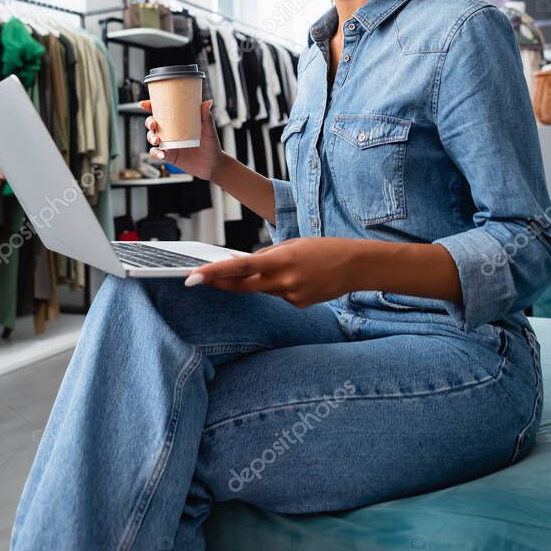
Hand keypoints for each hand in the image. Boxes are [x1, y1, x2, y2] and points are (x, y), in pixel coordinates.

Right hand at [143, 98, 224, 180]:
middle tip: (153, 124)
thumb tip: (208, 102)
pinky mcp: (169, 157)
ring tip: (157, 140)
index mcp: (178, 122)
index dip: (150, 107)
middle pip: (153, 124)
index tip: (144, 104)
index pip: (162, 112)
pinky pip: (157, 154)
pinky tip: (161, 154)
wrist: (213, 165)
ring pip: (152, 138)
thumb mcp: (209, 130)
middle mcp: (171, 132)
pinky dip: (156, 153)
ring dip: (151, 137)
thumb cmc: (211, 145)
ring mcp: (168, 144)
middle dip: (149, 123)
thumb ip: (207, 117)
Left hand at [184, 237, 359, 307]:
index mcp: (282, 260)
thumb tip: (240, 263)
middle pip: (242, 286)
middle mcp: (284, 281)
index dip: (215, 273)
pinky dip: (279, 284)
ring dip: (257, 280)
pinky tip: (300, 275)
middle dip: (219, 282)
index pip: (240, 268)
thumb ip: (265, 257)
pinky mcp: (298, 305)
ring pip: (261, 289)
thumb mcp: (292, 245)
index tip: (194, 275)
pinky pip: (279, 294)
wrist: (355, 266)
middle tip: (197, 278)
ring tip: (282, 264)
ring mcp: (291, 296)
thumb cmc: (323, 249)